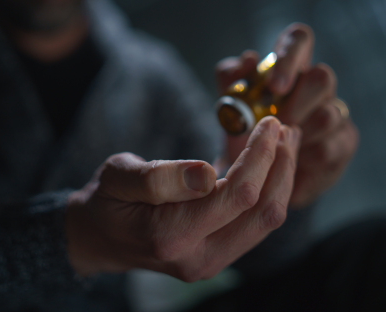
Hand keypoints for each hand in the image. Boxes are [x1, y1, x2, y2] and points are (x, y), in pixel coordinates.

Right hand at [65, 118, 300, 280]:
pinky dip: (270, 190)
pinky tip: (271, 162)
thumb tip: (207, 173)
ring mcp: (212, 261)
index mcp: (171, 237)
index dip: (260, 156)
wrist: (99, 238)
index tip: (269, 123)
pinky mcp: (220, 254)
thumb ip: (158, 178)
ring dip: (282, 178)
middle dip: (282, 166)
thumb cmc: (107, 200)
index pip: (237, 196)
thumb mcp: (119, 177)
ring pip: (267, 221)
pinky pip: (257, 223)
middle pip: (264, 213)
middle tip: (286, 128)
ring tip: (285, 141)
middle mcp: (199, 258)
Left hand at [215, 23, 358, 208]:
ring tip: (276, 149)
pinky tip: (288, 166)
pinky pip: (330, 149)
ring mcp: (334, 112)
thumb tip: (249, 59)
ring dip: (298, 136)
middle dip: (296, 104)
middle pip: (322, 77)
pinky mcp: (344, 142)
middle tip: (274, 126)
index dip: (291, 56)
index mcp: (287, 68)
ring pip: (329, 115)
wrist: (254, 181)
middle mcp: (316, 85)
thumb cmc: (244, 136)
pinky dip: (303, 161)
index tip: (276, 87)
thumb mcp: (230, 109)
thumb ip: (232, 81)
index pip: (299, 39)